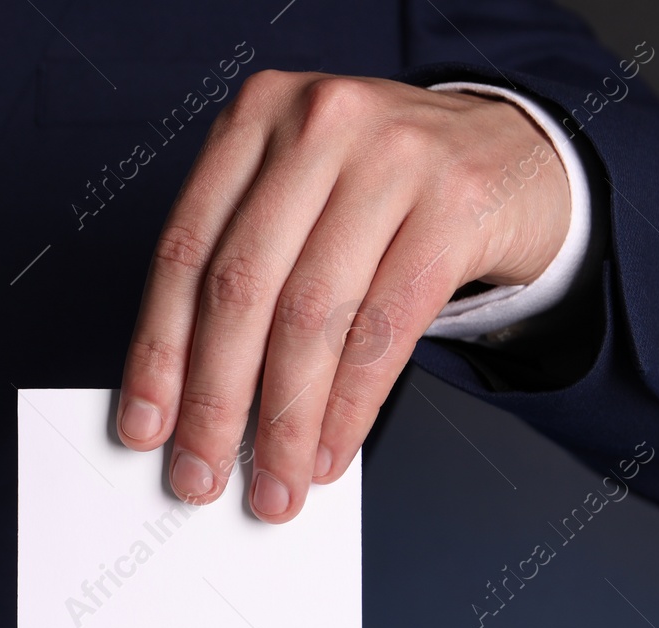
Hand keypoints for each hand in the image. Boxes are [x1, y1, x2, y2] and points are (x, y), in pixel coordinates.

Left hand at [116, 71, 570, 520]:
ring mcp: (392, 158)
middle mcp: (318, 124)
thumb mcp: (299, 190)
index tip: (145, 427)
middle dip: (216, 401)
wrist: (513, 152)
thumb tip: (191, 397)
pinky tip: (331, 449)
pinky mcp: (456, 205)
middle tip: (201, 474)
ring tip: (277, 481)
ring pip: (312, 318)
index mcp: (256, 116)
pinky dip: (350, 407)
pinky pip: (385, 331)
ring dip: (286, 422)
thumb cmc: (383, 188)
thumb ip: (245, 264)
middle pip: (242, 289)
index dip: (158, 352)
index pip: (185, 252)